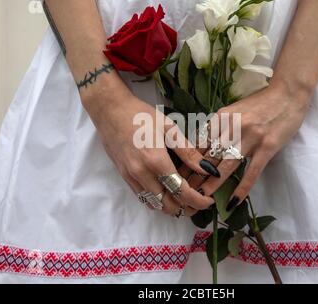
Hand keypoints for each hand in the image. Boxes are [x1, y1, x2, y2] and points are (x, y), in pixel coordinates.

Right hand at [81, 76, 218, 216]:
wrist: (109, 109)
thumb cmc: (140, 114)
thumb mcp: (168, 127)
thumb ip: (187, 151)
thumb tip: (207, 168)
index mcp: (156, 161)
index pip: (181, 191)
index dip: (198, 200)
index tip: (209, 200)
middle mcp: (142, 174)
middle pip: (168, 205)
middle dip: (186, 208)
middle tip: (198, 201)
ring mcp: (131, 177)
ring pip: (154, 205)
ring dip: (171, 207)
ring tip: (185, 199)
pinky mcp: (124, 177)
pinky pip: (143, 197)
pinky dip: (157, 200)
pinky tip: (166, 191)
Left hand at [184, 81, 312, 210]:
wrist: (288, 93)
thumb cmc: (260, 102)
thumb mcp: (234, 110)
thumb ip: (220, 127)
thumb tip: (203, 146)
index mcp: (222, 117)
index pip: (200, 143)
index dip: (187, 160)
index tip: (178, 173)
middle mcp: (233, 127)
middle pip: (210, 156)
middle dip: (195, 175)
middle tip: (183, 190)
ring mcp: (250, 138)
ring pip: (226, 166)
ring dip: (212, 184)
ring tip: (201, 198)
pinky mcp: (267, 147)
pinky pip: (252, 172)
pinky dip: (242, 188)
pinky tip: (233, 202)